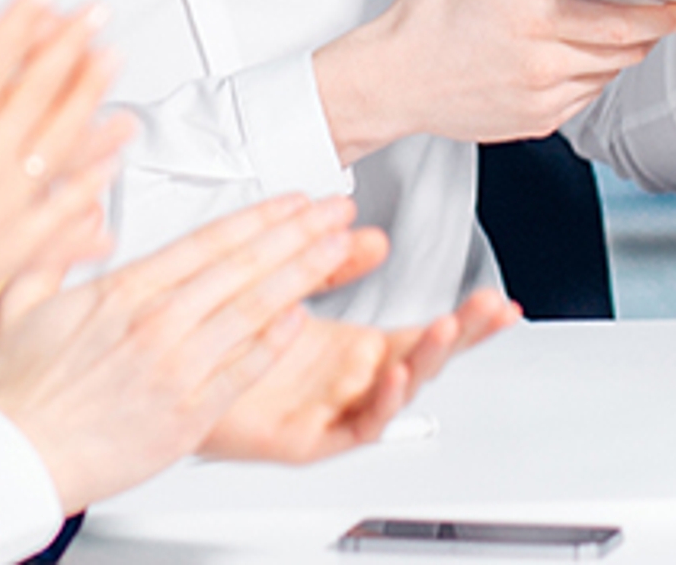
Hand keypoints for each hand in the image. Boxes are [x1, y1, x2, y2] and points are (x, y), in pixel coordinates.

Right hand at [0, 0, 128, 337]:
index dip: (22, 21)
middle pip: (40, 93)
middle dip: (71, 50)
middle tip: (99, 19)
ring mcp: (5, 206)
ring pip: (64, 145)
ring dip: (92, 107)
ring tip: (117, 83)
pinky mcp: (9, 248)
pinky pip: (61, 213)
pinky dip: (87, 191)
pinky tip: (107, 182)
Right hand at [0, 194, 373, 510]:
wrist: (15, 456)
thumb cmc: (18, 387)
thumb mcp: (20, 295)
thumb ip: (59, 243)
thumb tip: (85, 204)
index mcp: (124, 290)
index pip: (209, 240)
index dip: (260, 216)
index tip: (293, 200)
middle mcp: (158, 323)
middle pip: (244, 266)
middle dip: (299, 233)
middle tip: (336, 210)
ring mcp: (176, 367)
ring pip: (255, 310)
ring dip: (305, 274)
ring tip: (341, 249)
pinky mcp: (187, 413)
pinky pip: (243, 370)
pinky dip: (276, 342)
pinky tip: (303, 318)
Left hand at [201, 288, 519, 462]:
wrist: (175, 380)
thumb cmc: (232, 342)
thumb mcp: (292, 288)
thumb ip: (333, 264)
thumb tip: (373, 236)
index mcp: (356, 351)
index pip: (424, 335)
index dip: (466, 321)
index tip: (500, 302)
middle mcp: (350, 383)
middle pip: (422, 363)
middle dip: (462, 337)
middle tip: (488, 310)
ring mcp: (332, 411)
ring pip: (394, 396)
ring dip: (424, 363)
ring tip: (444, 330)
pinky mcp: (305, 439)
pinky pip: (349, 429)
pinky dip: (374, 404)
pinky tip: (385, 373)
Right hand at [312, 0, 675, 163]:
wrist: (389, 82)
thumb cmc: (425, 23)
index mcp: (536, 23)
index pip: (622, 24)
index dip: (665, 17)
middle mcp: (545, 69)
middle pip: (625, 53)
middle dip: (647, 31)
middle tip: (657, 8)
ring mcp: (542, 102)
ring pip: (606, 77)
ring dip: (616, 53)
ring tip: (602, 25)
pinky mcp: (534, 124)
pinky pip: (582, 100)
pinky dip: (589, 76)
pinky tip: (568, 53)